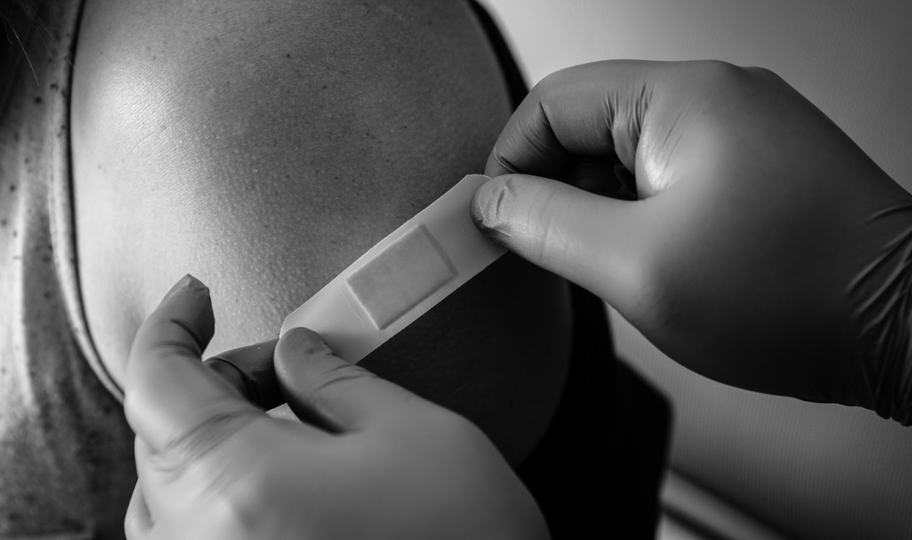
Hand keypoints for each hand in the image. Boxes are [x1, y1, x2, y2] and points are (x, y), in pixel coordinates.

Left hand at [123, 275, 548, 539]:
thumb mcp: (411, 431)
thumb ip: (333, 378)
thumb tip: (292, 351)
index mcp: (236, 484)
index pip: (155, 381)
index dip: (171, 322)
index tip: (197, 293)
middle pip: (163, 432)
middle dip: (218, 380)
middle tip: (290, 366)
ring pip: (171, 487)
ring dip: (216, 436)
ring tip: (288, 420)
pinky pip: (190, 531)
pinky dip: (218, 488)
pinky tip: (278, 475)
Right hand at [471, 60, 911, 423]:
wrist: (904, 329)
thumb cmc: (791, 295)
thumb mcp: (635, 267)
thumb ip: (545, 224)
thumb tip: (491, 201)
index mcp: (681, 97)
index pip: (552, 102)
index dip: (510, 162)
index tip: (497, 218)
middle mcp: (715, 96)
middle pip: (589, 125)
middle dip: (559, 190)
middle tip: (559, 253)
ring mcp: (742, 128)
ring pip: (628, 154)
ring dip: (604, 209)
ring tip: (626, 267)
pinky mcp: (757, 163)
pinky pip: (670, 174)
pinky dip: (644, 216)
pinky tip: (661, 262)